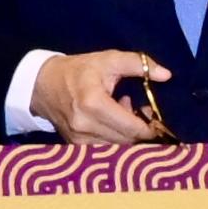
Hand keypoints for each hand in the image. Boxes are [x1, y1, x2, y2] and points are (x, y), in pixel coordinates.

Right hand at [46, 50, 173, 146]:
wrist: (40, 84)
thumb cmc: (77, 70)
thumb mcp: (107, 59)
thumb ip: (138, 64)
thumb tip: (166, 75)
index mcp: (94, 104)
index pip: (133, 128)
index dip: (151, 126)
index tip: (156, 117)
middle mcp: (85, 125)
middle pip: (128, 140)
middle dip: (140, 130)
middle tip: (143, 114)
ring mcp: (78, 139)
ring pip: (118, 147)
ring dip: (127, 135)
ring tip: (125, 116)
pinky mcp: (75, 145)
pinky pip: (105, 149)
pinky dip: (114, 139)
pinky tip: (112, 124)